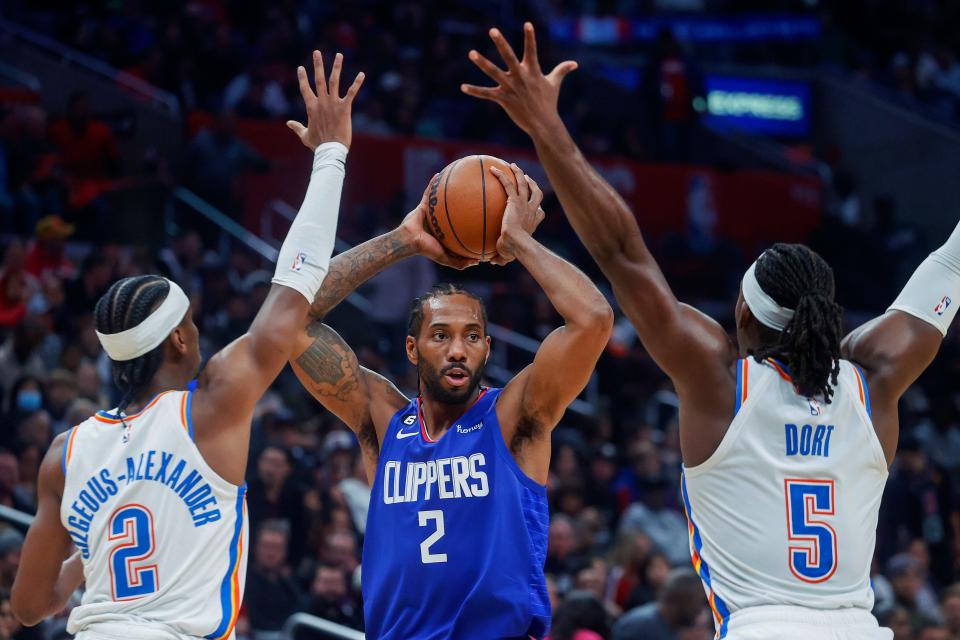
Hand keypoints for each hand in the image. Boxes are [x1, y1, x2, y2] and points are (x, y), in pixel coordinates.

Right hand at [287, 51, 364, 150]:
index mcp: (311, 107)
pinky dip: (357, 83)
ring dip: (336, 67)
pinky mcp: (344, 108)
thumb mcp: (305, 135)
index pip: (305, 89)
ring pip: (334, 81)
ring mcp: (333, 104)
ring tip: (339, 55)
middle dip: (317, 65)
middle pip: (318, 79)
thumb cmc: (318, 144)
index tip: (301, 67)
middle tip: (317, 52)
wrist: (330, 150)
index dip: (302, 78)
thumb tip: (288, 123)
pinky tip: (362, 74)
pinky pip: (351, 93)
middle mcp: (321, 102)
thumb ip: (297, 127)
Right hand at [398, 177, 479, 269]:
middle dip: (464, 200)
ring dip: (449, 188)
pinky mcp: (423, 205)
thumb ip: (461, 262)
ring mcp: (432, 212)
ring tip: (459, 179)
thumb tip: (478, 262)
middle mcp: (440, 219)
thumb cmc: (427, 250)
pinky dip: (433, 183)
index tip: (484, 214)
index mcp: (446, 230)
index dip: (471, 219)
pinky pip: (428, 191)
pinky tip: (440, 174)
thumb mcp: (447, 259)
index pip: (461, 224)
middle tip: (476, 193)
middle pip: (455, 208)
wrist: (409, 242)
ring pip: (442, 198)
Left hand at [460, 22, 576, 136]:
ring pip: (494, 72)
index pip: (531, 50)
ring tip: (471, 53)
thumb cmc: (548, 103)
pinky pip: (486, 94)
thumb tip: (575, 63)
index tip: (527, 24)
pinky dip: (475, 91)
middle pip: (509, 57)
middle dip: (501, 43)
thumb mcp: (555, 84)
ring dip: (482, 63)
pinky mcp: (504, 99)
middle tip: (492, 30)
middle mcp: (521, 77)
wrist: (543, 124)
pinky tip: (463, 87)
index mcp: (532, 71)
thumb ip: (562, 70)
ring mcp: (511, 88)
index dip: (530, 37)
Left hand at [490, 163, 544, 263]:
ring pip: (525, 184)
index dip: (537, 208)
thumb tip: (493, 262)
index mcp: (533, 222)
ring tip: (513, 166)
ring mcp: (525, 204)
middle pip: (536, 193)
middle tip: (525, 178)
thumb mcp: (507, 254)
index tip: (533, 205)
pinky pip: (508, 184)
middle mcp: (532, 211)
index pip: (538, 212)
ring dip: (519, 173)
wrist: (517, 244)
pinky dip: (501, 175)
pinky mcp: (515, 201)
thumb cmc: (514, 251)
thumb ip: (501, 257)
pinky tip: (492, 169)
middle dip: (532, 184)